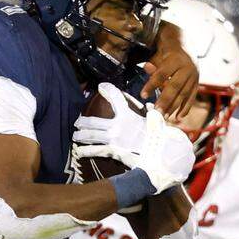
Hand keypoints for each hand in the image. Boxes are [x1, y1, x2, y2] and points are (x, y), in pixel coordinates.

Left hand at [74, 82, 194, 193]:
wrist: (163, 152)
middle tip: (77, 123)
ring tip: (75, 136)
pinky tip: (79, 151)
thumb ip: (150, 112)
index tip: (100, 86)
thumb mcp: (156, 119)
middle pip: (93, 121)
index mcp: (128, 115)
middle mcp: (118, 125)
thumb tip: (150, 106)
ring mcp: (114, 139)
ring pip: (91, 135)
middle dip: (82, 122)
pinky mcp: (114, 151)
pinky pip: (96, 150)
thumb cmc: (160, 136)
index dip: (108, 90)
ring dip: (81, 135)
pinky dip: (86, 151)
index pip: (116, 98)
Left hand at [141, 23, 197, 117]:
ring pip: (184, 93)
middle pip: (175, 86)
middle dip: (165, 100)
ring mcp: (194, 77)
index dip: (152, 85)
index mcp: (176, 60)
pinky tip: (178, 117)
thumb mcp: (158, 56)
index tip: (143, 95)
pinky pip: (191, 97)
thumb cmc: (167, 55)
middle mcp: (187, 68)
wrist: (186, 48)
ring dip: (174, 106)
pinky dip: (185, 108)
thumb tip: (146, 68)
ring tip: (165, 116)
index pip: (162, 74)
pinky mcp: (197, 84)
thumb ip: (153, 65)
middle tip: (157, 111)